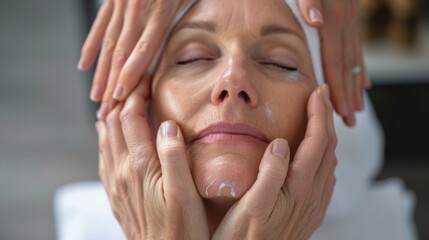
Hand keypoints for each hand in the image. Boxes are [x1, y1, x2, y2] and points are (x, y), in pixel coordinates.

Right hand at [78, 0, 188, 118]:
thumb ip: (191, 15)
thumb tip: (205, 42)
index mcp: (159, 11)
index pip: (143, 49)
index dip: (130, 74)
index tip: (120, 97)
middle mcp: (136, 10)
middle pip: (121, 53)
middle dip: (112, 84)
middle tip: (106, 110)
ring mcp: (121, 5)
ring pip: (107, 44)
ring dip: (100, 72)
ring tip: (95, 97)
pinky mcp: (113, 0)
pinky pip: (99, 26)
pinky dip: (91, 47)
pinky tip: (84, 65)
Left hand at [96, 78, 209, 239]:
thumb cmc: (181, 229)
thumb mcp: (185, 194)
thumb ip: (174, 156)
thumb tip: (166, 124)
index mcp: (139, 166)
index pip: (130, 117)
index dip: (137, 93)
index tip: (146, 78)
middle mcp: (121, 171)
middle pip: (114, 123)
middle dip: (123, 98)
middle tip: (136, 84)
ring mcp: (115, 183)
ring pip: (105, 138)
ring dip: (112, 116)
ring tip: (122, 101)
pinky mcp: (115, 193)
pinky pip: (103, 157)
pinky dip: (106, 138)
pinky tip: (111, 136)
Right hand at [213, 85, 336, 239]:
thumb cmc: (244, 238)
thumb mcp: (251, 206)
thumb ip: (269, 175)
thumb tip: (280, 142)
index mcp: (298, 187)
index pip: (317, 141)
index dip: (319, 114)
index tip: (317, 92)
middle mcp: (312, 194)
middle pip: (328, 148)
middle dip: (326, 118)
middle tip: (321, 96)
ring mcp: (313, 204)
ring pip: (329, 162)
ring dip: (327, 136)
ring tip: (320, 119)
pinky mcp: (310, 212)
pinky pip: (326, 178)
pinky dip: (325, 157)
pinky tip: (317, 157)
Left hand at [297, 0, 370, 125]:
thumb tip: (316, 22)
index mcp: (331, 17)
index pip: (335, 61)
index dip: (339, 88)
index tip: (343, 112)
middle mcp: (344, 19)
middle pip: (347, 64)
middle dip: (349, 94)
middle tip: (350, 120)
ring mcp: (348, 15)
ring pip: (353, 55)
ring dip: (355, 82)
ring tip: (358, 104)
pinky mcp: (346, 12)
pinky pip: (355, 42)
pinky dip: (358, 62)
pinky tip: (363, 77)